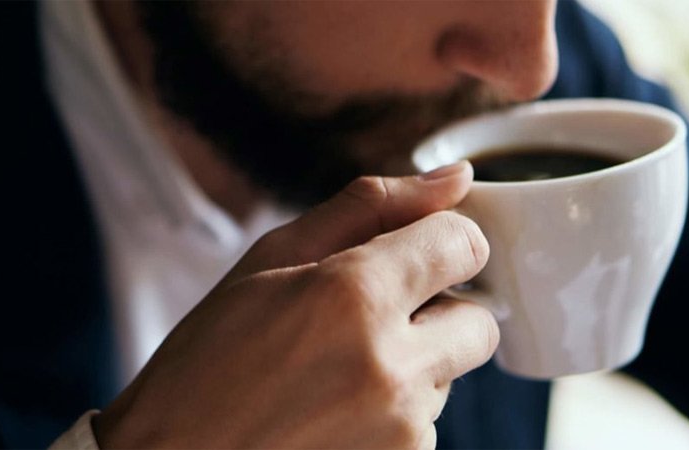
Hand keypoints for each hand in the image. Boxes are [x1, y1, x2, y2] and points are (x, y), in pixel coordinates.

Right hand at [93, 161, 498, 448]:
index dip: (442, 243)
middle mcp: (391, 368)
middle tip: (372, 319)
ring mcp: (402, 431)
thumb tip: (456, 177)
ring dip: (413, 365)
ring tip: (334, 374)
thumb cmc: (208, 360)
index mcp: (354, 296)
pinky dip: (395, 413)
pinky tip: (335, 412)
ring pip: (451, 375)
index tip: (414, 255)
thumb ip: (371, 208)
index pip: (465, 244)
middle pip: (479, 321)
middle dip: (440, 312)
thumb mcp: (271, 261)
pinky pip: (428, 425)